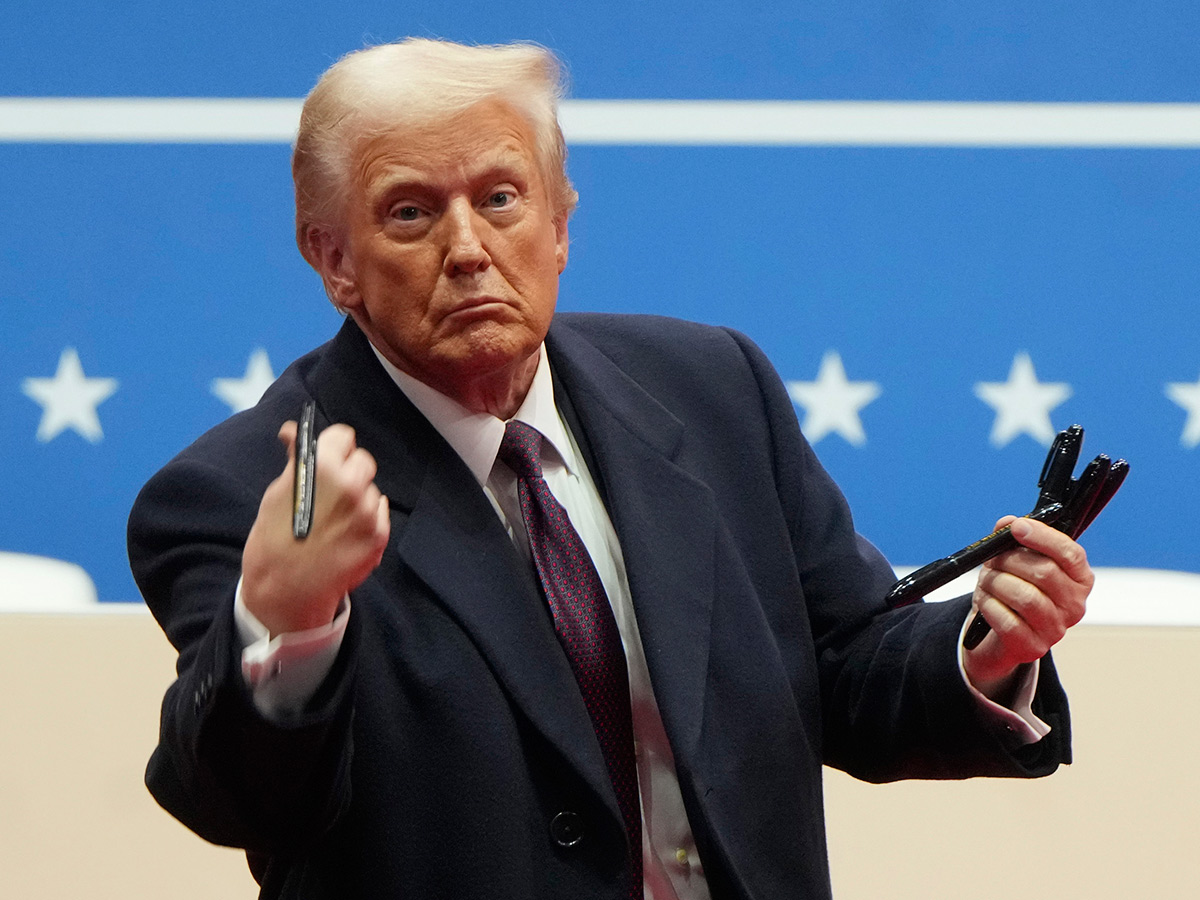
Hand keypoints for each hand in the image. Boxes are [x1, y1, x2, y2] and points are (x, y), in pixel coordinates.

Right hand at [242, 420, 389, 634]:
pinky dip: (367, 517)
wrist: (285, 591)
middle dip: (348, 469)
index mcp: (323, 468)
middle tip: (330, 488)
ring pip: (370, 488)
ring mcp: (368, 512)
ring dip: (357, 496)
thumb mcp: (278, 494)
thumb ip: (296, 460)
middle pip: (362, 460)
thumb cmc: (273, 540)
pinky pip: (379, 512)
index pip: (343, 436)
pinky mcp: (379, 535)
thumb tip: (293, 431)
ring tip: (333, 518)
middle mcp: (351, 485)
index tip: (328, 455)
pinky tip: (345, 532)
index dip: (333, 445)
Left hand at [962, 515, 1092, 698]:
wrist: (998, 635)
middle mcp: (1074, 606)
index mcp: (1079, 580)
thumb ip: (1012, 539)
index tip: (1017, 527)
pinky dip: (989, 605)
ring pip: (1025, 596)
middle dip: (1010, 560)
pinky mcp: (1033, 647)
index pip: (1071, 554)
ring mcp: (1056, 630)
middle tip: (992, 560)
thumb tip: (1007, 522)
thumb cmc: (1012, 591)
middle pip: (1044, 572)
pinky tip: (985, 601)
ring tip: (987, 581)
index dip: (1043, 536)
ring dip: (996, 583)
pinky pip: (1008, 621)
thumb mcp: (1013, 561)